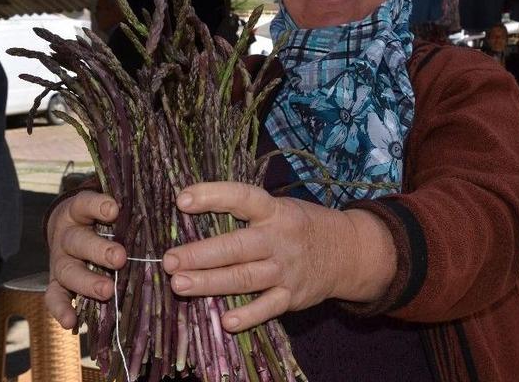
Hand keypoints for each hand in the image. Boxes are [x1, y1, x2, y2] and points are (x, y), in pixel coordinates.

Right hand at [44, 191, 125, 328]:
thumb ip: (128, 211)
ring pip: (68, 271)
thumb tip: (169, 204)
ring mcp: (60, 261)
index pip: (84, 204)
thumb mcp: (108, 210)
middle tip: (120, 258)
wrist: (66, 231)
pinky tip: (71, 321)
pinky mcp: (57, 283)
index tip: (114, 210)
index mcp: (78, 213)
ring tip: (107, 290)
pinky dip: (61, 309)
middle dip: (99, 251)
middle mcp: (67, 236)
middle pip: (78, 241)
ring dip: (87, 282)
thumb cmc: (99, 220)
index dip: (97, 206)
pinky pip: (54, 297)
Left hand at [164, 182, 395, 332]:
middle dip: (200, 254)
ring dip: (211, 283)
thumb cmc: (302, 227)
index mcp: (275, 211)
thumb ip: (247, 213)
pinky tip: (226, 321)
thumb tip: (194, 215)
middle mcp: (280, 239)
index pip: (242, 198)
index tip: (182, 200)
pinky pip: (268, 307)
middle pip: (236, 246)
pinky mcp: (292, 296)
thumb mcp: (281, 208)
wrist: (349, 252)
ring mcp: (287, 269)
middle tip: (168, 261)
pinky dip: (248, 315)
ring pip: (245, 278)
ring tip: (179, 284)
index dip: (213, 196)